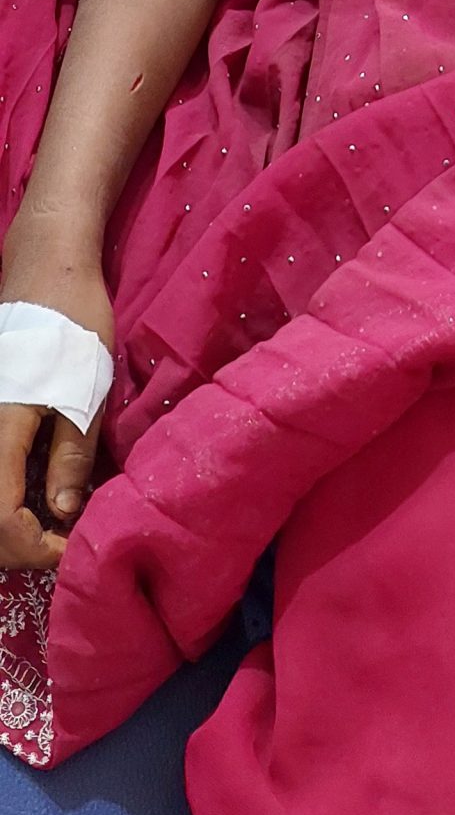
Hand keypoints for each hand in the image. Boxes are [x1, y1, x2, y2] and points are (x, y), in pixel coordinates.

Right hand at [0, 217, 113, 571]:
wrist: (47, 267)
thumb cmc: (73, 322)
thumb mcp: (86, 391)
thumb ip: (71, 457)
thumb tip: (65, 516)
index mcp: (0, 427)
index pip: (0, 519)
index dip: (33, 547)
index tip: (70, 547)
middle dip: (18, 544)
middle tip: (63, 541)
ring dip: (10, 524)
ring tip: (52, 524)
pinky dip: (6, 495)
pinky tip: (38, 494)